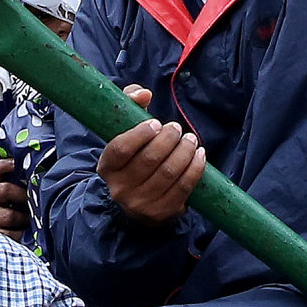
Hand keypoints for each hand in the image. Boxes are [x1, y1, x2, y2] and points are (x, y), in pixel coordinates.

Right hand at [0, 155, 30, 236]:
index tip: (18, 164)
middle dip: (24, 196)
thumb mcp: (18, 193)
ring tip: (32, 220)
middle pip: (4, 190)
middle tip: (36, 201)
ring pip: (9, 216)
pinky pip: (9, 234)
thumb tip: (47, 173)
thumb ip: (26, 183)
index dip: (6, 164)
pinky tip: (26, 234)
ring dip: (25, 219)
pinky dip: (21, 235)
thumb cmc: (15, 208)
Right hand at [98, 86, 204, 222]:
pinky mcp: (162, 212)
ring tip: (191, 139)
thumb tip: (144, 94)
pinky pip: (183, 187)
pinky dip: (195, 168)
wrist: (136, 200)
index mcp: (107, 168)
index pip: (120, 150)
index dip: (139, 134)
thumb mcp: (124, 131)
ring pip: (169, 172)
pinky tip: (199, 155)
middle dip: (169, 140)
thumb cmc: (133, 156)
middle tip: (177, 128)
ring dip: (185, 152)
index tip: (156, 123)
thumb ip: (130, 104)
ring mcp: (141, 204)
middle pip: (149, 159)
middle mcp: (120, 189)